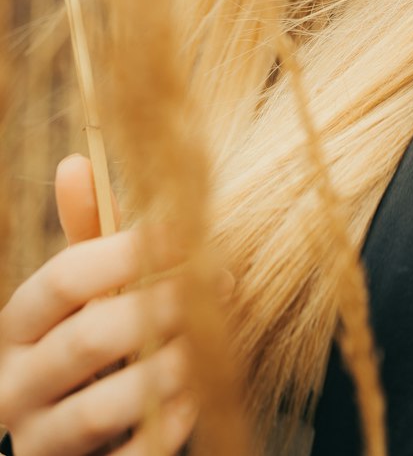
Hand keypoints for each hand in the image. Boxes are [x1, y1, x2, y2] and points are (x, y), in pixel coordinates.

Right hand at [0, 156, 196, 455]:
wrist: (62, 445)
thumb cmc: (80, 349)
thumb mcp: (75, 297)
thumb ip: (84, 238)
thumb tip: (76, 161)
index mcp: (16, 328)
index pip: (61, 280)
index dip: (126, 251)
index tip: (186, 231)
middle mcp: (16, 386)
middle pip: (85, 340)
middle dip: (158, 307)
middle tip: (216, 282)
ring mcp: (40, 441)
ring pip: (101, 408)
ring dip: (167, 370)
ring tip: (211, 340)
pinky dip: (163, 429)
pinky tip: (197, 398)